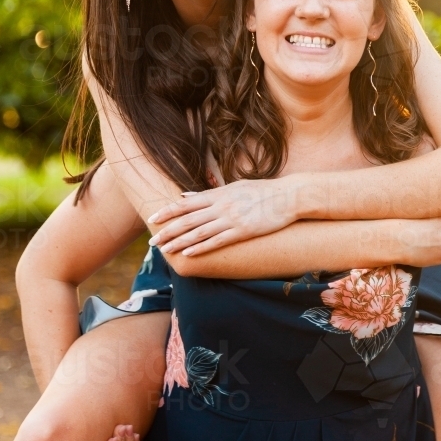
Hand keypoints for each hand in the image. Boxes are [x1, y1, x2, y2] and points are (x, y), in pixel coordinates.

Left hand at [148, 177, 299, 255]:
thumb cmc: (262, 191)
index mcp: (218, 194)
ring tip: (165, 250)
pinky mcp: (243, 231)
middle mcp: (221, 205)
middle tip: (152, 240)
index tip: (152, 218)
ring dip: (180, 242)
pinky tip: (188, 253)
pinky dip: (201, 247)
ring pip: (199, 232)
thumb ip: (210, 192)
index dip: (167, 211)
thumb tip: (186, 195)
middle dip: (168, 230)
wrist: (288, 196)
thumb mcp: (234, 186)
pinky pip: (218, 241)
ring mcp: (232, 218)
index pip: (186, 203)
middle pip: (188, 219)